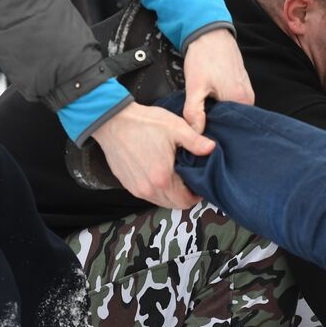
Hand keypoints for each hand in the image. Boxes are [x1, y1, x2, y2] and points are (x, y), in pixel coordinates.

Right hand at [92, 103, 214, 208]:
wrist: (113, 121)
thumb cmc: (144, 123)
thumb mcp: (176, 128)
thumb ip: (196, 142)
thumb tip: (211, 149)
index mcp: (163, 178)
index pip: (185, 201)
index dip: (196, 195)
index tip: (199, 184)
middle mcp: (148, 188)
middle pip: (173, 204)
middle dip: (185, 196)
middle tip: (190, 180)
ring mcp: (136, 188)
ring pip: (160, 201)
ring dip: (171, 194)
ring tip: (177, 176)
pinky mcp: (127, 184)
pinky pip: (147, 194)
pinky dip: (157, 189)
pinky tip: (161, 173)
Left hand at [181, 27, 252, 134]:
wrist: (210, 34)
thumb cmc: (204, 57)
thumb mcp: (195, 86)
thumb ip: (194, 112)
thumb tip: (196, 133)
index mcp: (241, 100)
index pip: (230, 127)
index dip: (214, 131)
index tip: (200, 131)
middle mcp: (248, 97)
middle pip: (232, 119)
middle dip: (216, 122)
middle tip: (199, 120)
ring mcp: (247, 90)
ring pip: (232, 110)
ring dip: (218, 112)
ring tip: (204, 109)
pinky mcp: (242, 85)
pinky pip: (233, 101)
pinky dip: (222, 103)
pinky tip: (210, 99)